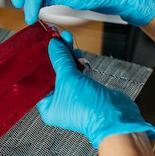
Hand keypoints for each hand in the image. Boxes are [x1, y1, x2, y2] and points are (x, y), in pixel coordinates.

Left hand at [38, 37, 154, 148]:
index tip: (41, 45)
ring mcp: (74, 96)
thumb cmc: (89, 109)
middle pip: (53, 73)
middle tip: (56, 38)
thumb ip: (60, 59)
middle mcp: (60, 102)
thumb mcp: (68, 79)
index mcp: (48, 106)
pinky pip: (79, 74)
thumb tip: (53, 45)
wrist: (116, 116)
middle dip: (56, 55)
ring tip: (67, 41)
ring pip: (67, 71)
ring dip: (68, 56)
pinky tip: (80, 58)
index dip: (39, 61)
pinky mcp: (87, 91)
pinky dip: (79, 64)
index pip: (38, 79)